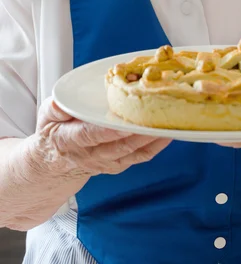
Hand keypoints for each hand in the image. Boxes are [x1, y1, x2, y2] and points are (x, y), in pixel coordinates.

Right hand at [28, 97, 170, 178]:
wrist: (55, 162)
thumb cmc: (53, 133)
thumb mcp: (46, 117)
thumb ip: (54, 108)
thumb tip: (61, 103)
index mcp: (69, 140)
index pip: (89, 135)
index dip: (108, 131)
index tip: (123, 123)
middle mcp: (89, 155)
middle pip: (118, 145)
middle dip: (139, 133)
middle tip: (156, 118)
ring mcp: (105, 162)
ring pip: (132, 152)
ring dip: (151, 140)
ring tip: (168, 124)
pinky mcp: (117, 164)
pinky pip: (139, 157)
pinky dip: (155, 147)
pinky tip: (167, 134)